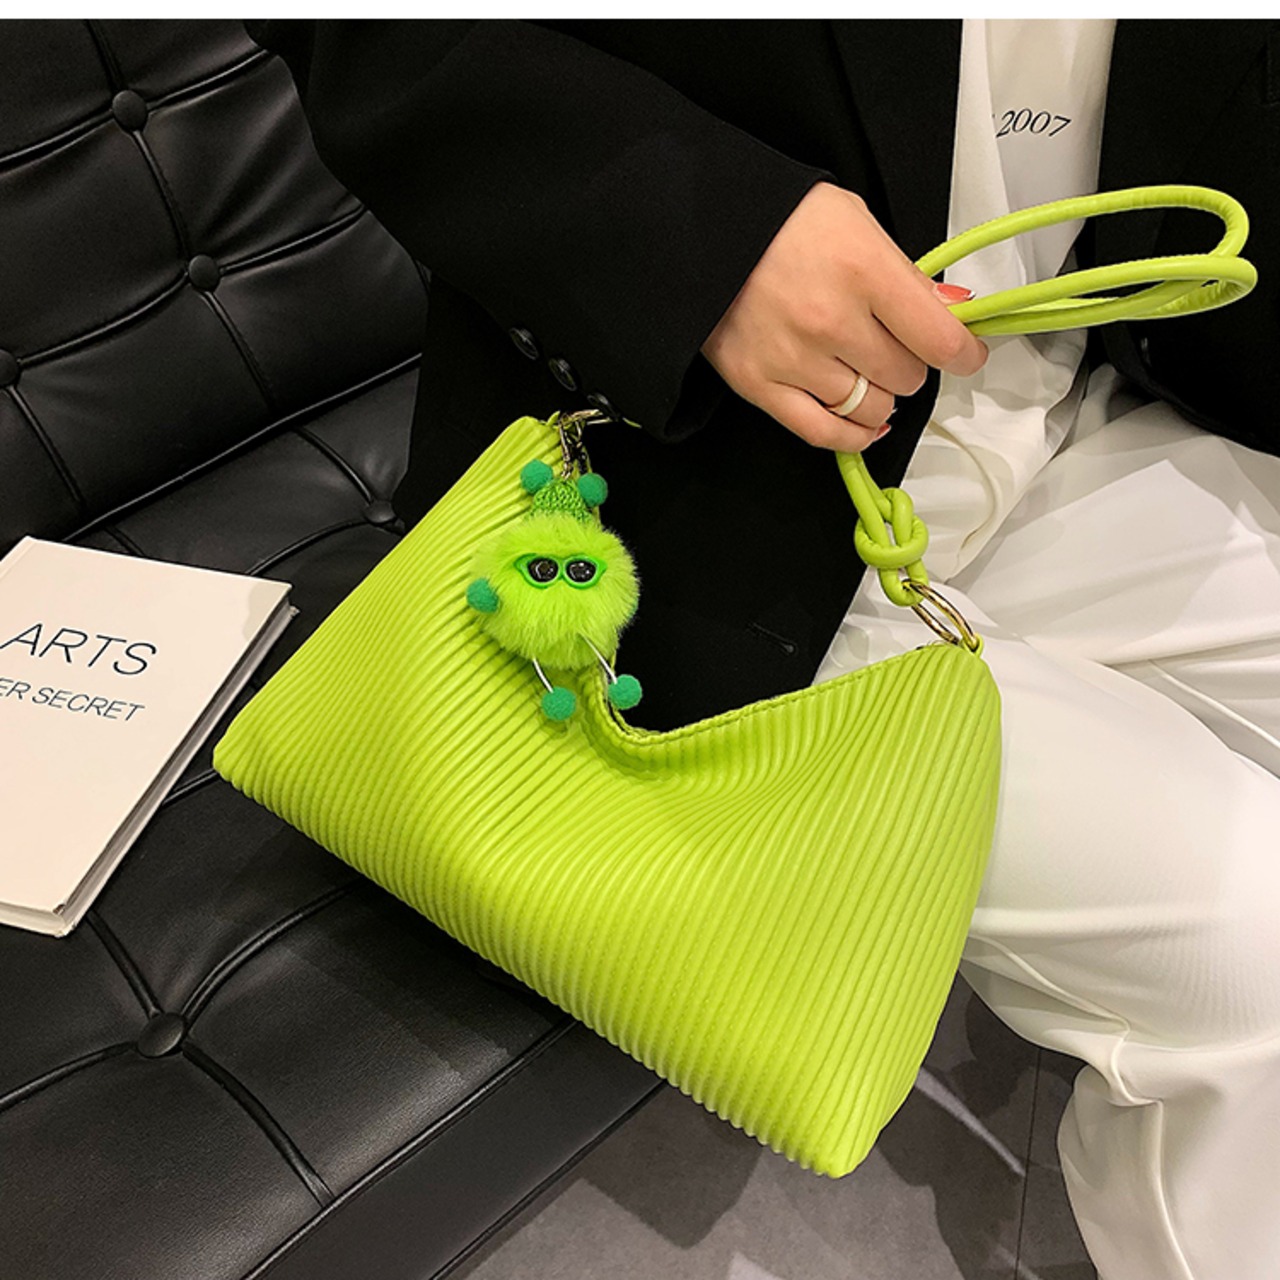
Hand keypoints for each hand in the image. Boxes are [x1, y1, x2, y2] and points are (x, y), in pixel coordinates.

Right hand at [701, 182, 987, 451]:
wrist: (703, 232)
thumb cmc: (782, 221)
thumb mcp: (856, 223)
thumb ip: (905, 275)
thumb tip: (952, 312)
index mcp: (864, 271)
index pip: (939, 339)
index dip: (964, 354)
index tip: (967, 355)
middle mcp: (832, 323)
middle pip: (906, 377)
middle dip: (909, 365)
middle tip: (894, 346)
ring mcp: (795, 360)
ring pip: (870, 409)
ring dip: (878, 396)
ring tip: (865, 372)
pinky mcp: (760, 386)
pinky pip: (823, 433)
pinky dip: (852, 436)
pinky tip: (864, 426)